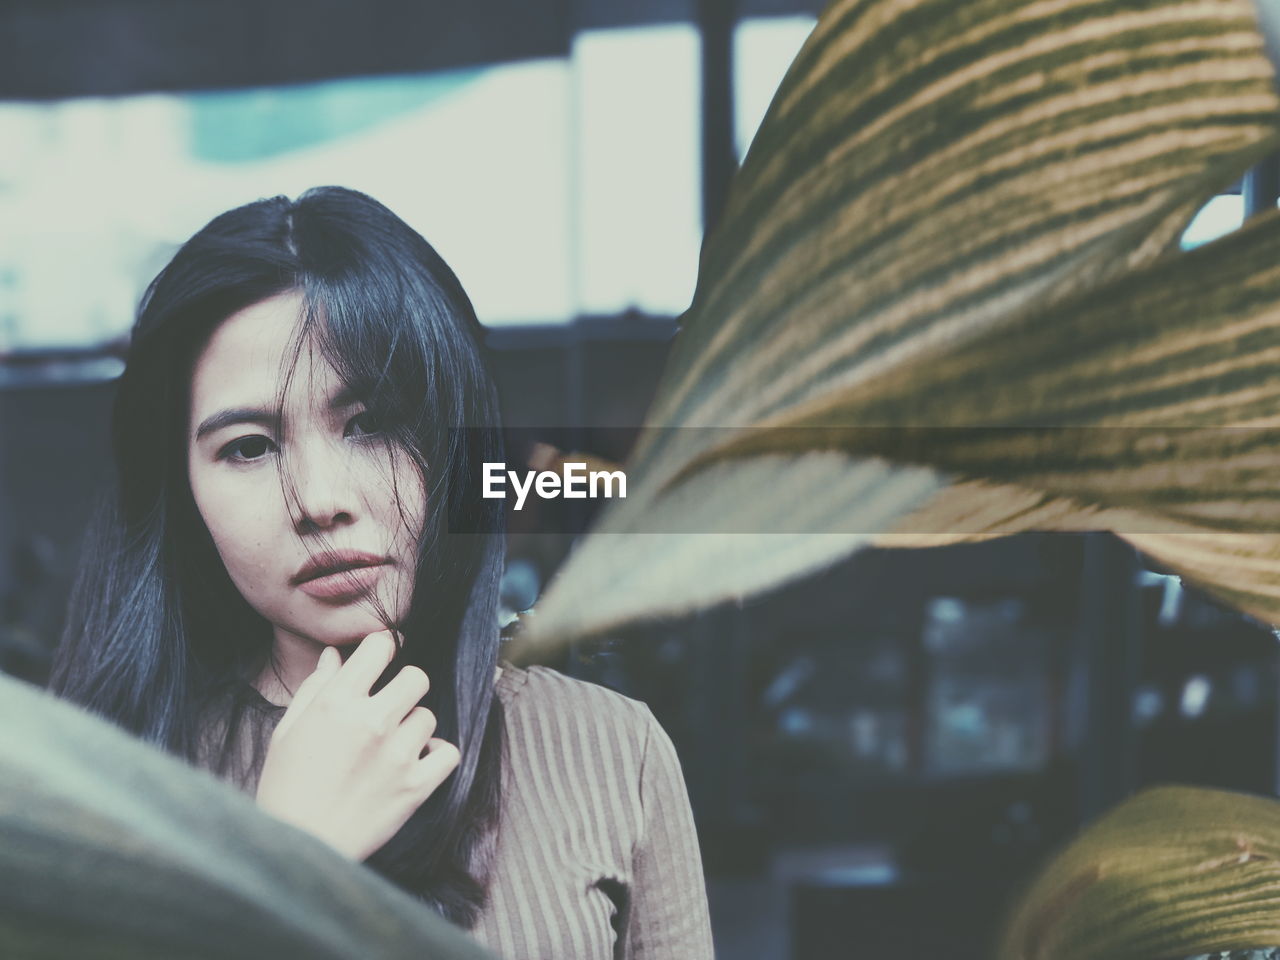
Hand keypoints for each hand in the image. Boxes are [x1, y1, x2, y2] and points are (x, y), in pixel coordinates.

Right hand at [254, 630, 460, 860]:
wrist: (297, 848)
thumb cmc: (285, 788)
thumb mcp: (287, 731)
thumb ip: (315, 688)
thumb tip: (334, 654)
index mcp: (336, 703)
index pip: (380, 647)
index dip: (382, 649)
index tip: (382, 660)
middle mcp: (371, 723)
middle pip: (416, 677)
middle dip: (404, 686)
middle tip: (389, 706)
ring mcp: (397, 755)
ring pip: (427, 717)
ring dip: (412, 727)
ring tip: (389, 747)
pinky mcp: (415, 787)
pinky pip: (447, 753)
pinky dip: (436, 755)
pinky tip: (416, 761)